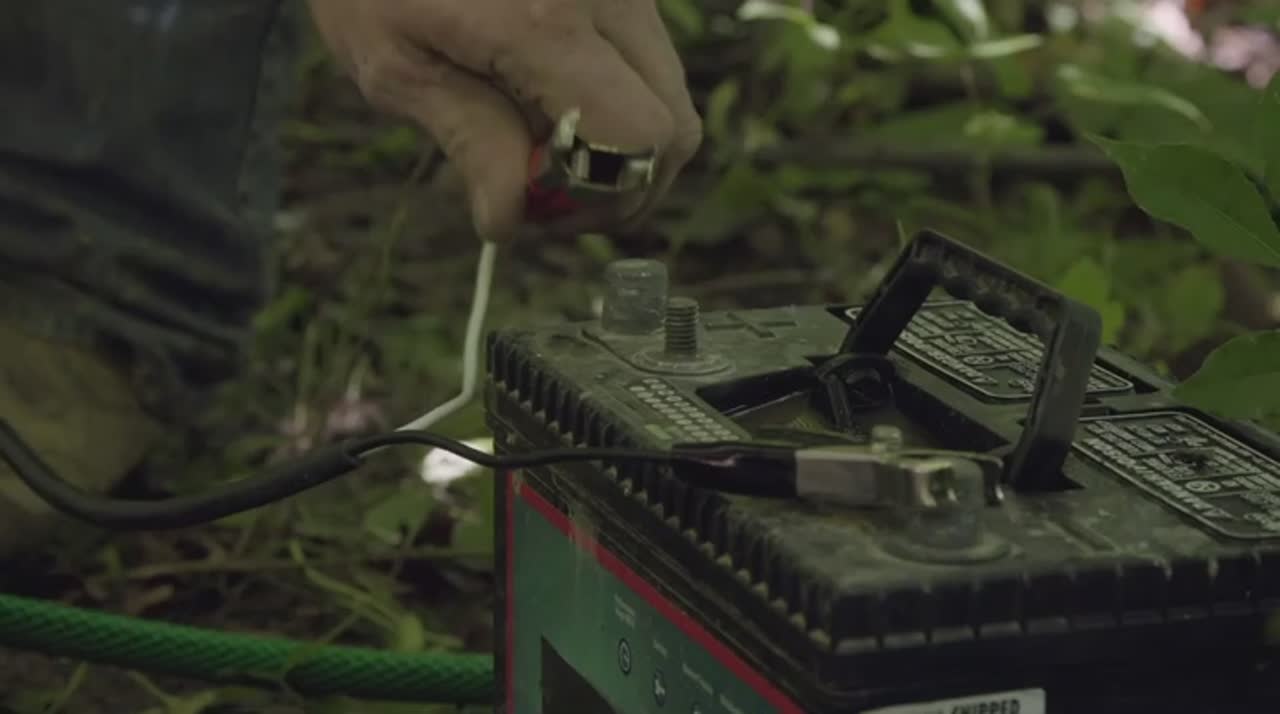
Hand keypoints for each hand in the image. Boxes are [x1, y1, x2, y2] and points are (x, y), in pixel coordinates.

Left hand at [305, 0, 701, 241]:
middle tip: (552, 198)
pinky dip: (613, 99)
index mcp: (548, 22)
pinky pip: (645, 60)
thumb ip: (468, 140)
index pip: (638, 139)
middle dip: (624, 181)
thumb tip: (509, 220)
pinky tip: (552, 100)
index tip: (542, 214)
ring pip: (668, 95)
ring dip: (623, 142)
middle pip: (673, 126)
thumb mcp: (395, 62)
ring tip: (548, 150)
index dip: (604, 196)